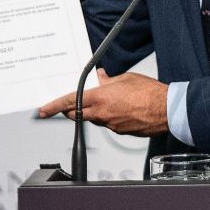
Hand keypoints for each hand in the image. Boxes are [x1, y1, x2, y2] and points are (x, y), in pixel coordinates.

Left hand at [38, 69, 168, 136]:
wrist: (166, 110)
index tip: (42, 111)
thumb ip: (109, 80)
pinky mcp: (120, 131)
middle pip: (77, 114)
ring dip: (94, 111)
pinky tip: (121, 109)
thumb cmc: (149, 93)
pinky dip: (109, 116)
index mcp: (100, 98)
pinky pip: (108, 123)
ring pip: (93, 119)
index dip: (52, 107)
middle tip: (70, 105)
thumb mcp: (126, 78)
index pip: (69, 102)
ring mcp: (110, 125)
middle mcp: (102, 113)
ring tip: (109, 101)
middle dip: (71, 110)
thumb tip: (102, 78)